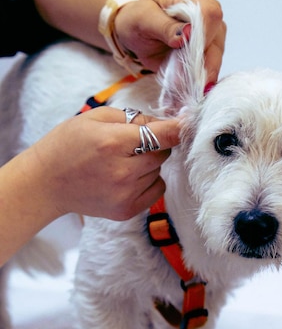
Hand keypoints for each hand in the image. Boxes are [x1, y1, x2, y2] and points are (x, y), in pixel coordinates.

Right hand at [31, 107, 179, 220]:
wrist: (46, 183)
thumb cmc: (68, 145)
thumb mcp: (95, 118)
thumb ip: (133, 117)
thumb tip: (165, 122)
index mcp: (113, 143)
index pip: (162, 135)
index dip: (178, 128)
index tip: (187, 123)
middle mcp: (123, 171)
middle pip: (163, 154)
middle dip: (155, 145)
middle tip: (131, 144)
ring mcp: (125, 194)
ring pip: (159, 172)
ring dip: (149, 165)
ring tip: (122, 163)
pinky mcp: (127, 211)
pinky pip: (156, 190)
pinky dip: (148, 182)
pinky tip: (126, 178)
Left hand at [114, 0, 225, 83]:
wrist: (136, 34)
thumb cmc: (138, 19)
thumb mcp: (143, 19)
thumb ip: (164, 26)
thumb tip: (187, 34)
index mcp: (192, 1)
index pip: (210, 14)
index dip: (202, 33)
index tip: (184, 49)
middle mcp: (207, 20)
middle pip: (216, 42)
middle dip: (200, 64)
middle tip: (179, 79)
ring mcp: (210, 40)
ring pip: (215, 61)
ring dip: (198, 77)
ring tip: (177, 86)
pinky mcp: (206, 59)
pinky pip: (208, 73)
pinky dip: (196, 83)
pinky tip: (183, 90)